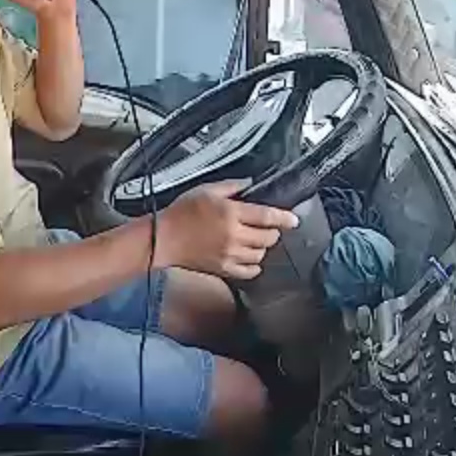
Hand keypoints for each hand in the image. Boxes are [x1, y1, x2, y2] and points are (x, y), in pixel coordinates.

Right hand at [156, 180, 300, 279]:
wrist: (162, 238)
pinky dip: (253, 266)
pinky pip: (249, 271)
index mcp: (231, 213)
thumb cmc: (180, 214)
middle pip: (268, 237)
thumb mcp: (205, 191)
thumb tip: (250, 183)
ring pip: (260, 254)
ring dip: (261, 247)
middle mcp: (233, 235)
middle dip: (271, 232)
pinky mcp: (223, 269)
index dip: (284, 218)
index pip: (268, 216)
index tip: (293, 220)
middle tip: (265, 228)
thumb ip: (231, 186)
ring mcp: (229, 254)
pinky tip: (248, 258)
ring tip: (253, 241)